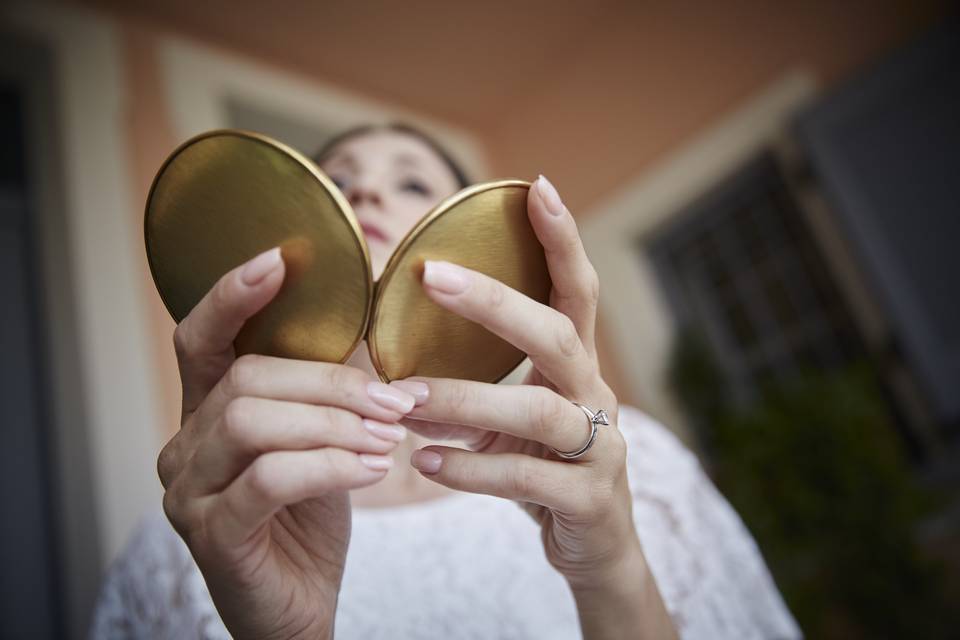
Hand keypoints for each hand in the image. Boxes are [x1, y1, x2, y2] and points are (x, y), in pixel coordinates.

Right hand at [158, 248, 415, 639]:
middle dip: (330, 383)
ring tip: (387, 440)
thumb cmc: (307, 519)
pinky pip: (270, 478)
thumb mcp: (318, 443)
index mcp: (206, 414)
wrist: (298, 608)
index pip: (200, 339)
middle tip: (394, 402)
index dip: (232, 295)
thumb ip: (322, 391)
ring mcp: (189, 492)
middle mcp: (183, 446)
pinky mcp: (213, 534)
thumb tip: (366, 323)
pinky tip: (372, 470)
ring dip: (335, 423)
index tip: (277, 260)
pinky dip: (330, 466)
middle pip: (246, 378)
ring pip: (254, 422)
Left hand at [394, 176, 675, 637]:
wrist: (597, 551)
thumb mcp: (515, 423)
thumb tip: (402, 373)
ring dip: (465, 399)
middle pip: (556, 334)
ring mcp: (600, 448)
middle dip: (496, 302)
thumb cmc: (546, 472)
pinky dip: (472, 468)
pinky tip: (425, 464)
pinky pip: (527, 478)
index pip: (577, 291)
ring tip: (404, 398)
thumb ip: (477, 394)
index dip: (561, 239)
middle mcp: (596, 395)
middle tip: (433, 276)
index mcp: (577, 368)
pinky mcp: (589, 499)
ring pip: (538, 410)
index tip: (536, 186)